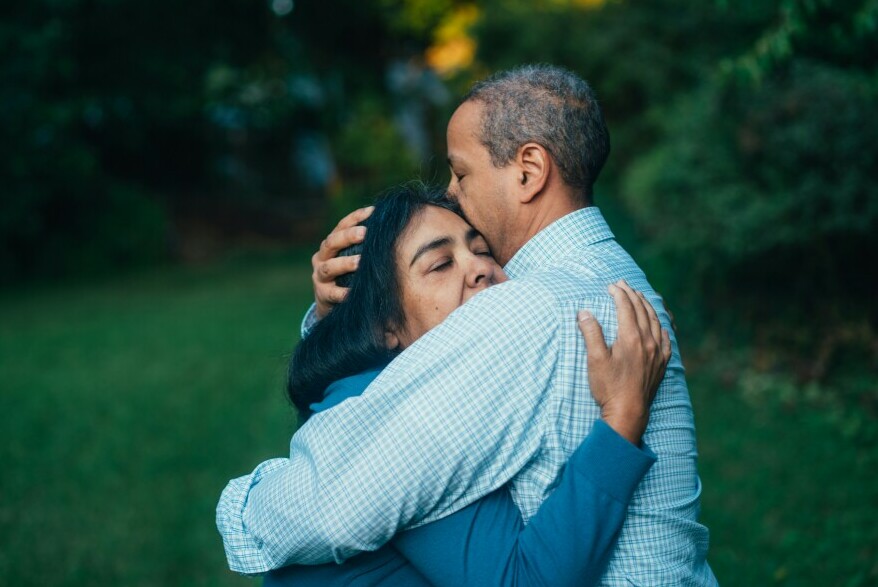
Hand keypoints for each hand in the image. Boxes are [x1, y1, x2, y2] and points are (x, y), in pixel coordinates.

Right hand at [311, 206, 373, 318]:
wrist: (329, 303)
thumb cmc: (347, 275)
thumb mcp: (351, 258)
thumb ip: (363, 245)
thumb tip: (389, 226)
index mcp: (330, 244)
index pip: (341, 226)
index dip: (355, 218)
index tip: (372, 211)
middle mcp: (321, 257)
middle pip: (331, 243)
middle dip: (348, 237)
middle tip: (365, 233)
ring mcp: (319, 276)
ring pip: (330, 267)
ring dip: (345, 263)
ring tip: (360, 262)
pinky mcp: (322, 294)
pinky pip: (332, 293)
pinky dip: (342, 293)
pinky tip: (353, 292)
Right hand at [577, 280, 671, 444]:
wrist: (628, 412)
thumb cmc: (609, 387)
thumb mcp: (595, 360)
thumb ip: (591, 333)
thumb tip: (584, 313)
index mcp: (631, 338)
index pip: (626, 308)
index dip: (619, 294)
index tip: (611, 286)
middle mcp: (648, 342)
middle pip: (642, 311)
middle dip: (632, 295)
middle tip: (623, 285)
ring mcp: (658, 353)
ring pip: (655, 322)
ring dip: (647, 306)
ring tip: (640, 297)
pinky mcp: (661, 364)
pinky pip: (667, 340)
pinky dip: (662, 328)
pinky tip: (660, 326)